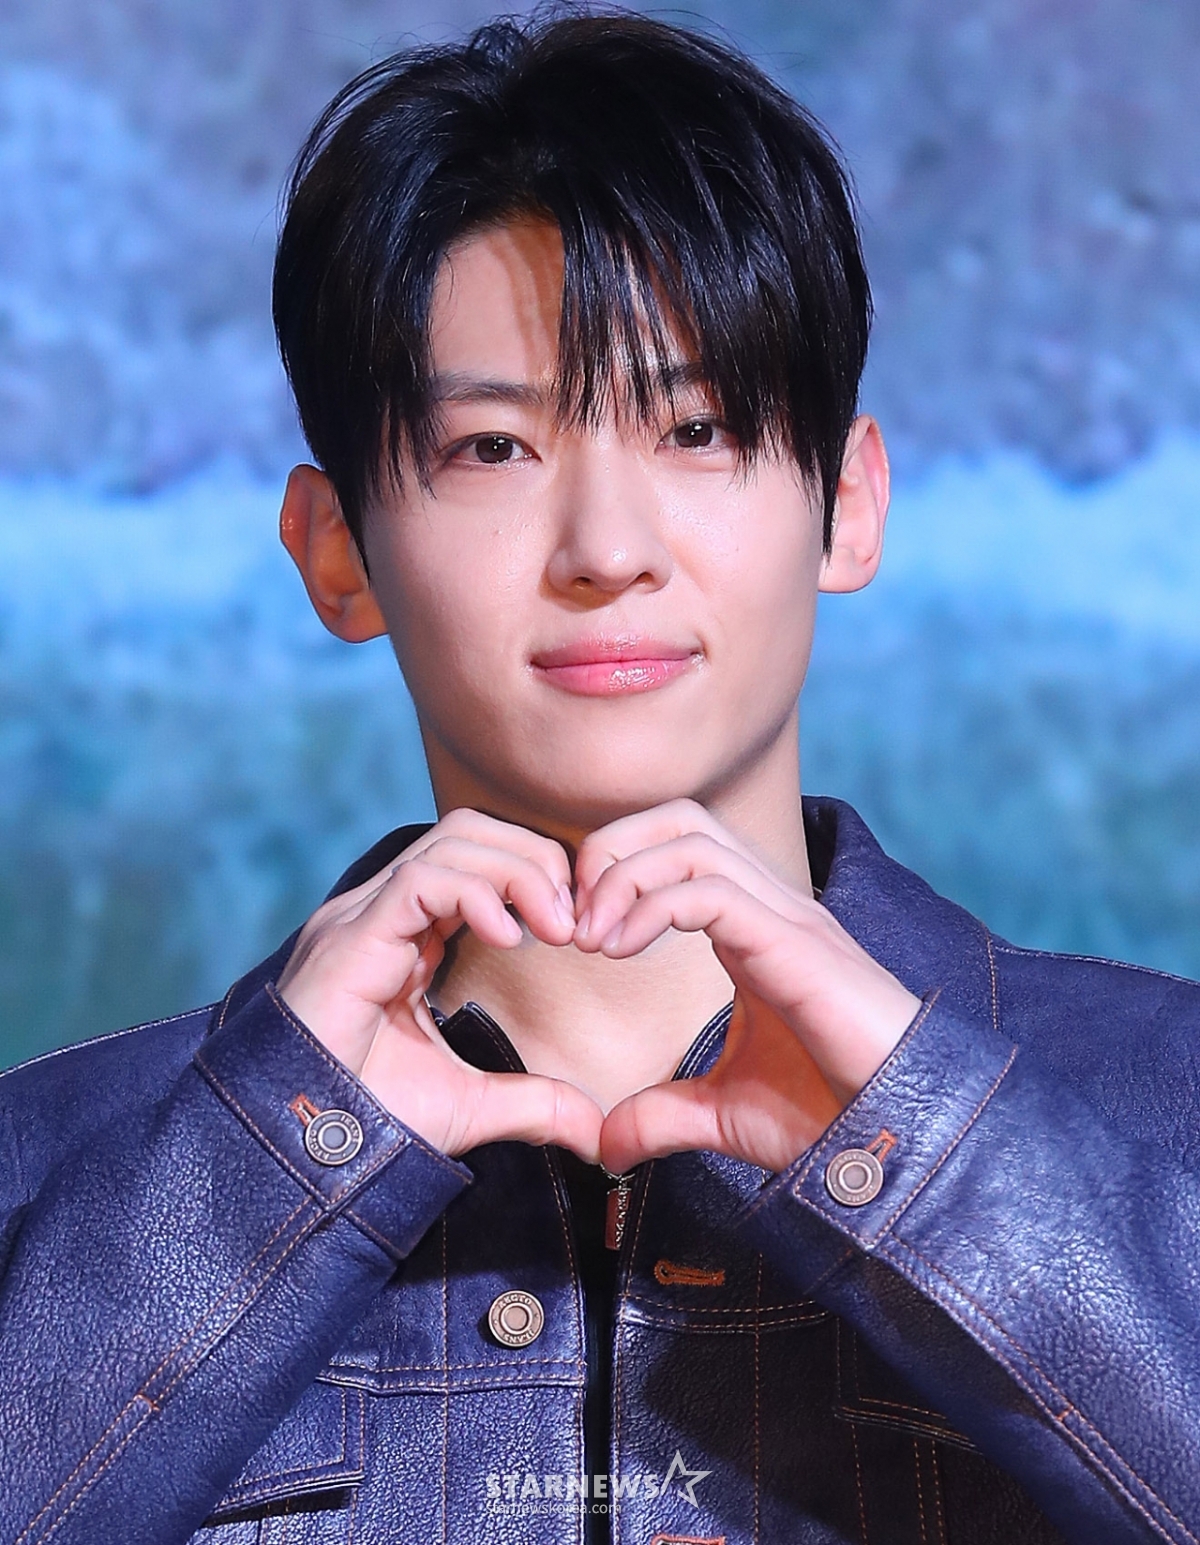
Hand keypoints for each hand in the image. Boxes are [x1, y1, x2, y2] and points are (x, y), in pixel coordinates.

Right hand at [275, 808, 602, 1160]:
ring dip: (517, 872)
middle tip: (574, 921)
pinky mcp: (350, 937)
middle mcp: (382, 910)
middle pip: (470, 831)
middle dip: (535, 860)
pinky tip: (509, 937)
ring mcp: (362, 918)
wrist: (302, 1152)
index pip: (477, 857)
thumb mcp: (471, 1107)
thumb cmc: (369, 1121)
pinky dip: (475, 893)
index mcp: (407, 931)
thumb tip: (595, 1129)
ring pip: (450, 841)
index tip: (579, 925)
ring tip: (554, 927)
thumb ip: (534, 1104)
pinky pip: (420, 880)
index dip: (536, 873)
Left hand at [571, 800, 921, 1172]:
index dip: (613, 872)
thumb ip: (664, 1116)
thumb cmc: (833, 1114)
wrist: (904, 1138)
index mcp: (752, 928)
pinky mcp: (796, 945)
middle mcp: (770, 907)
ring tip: (592, 939)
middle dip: (611, 850)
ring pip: (692, 838)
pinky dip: (651, 905)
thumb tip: (607, 1144)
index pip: (677, 846)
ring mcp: (787, 918)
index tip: (576, 936)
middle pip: (679, 818)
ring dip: (623, 875)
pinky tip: (620, 950)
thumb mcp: (726, 1116)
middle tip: (575, 920)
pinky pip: (712, 890)